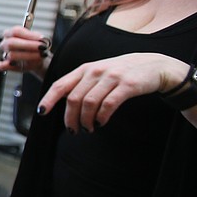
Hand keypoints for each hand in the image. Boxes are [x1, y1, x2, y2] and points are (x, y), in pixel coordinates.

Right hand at [0, 26, 49, 75]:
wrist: (37, 58)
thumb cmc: (35, 47)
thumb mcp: (38, 40)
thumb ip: (37, 39)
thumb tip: (41, 40)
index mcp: (11, 33)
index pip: (16, 31)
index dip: (29, 35)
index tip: (41, 38)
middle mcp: (6, 43)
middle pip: (11, 43)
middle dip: (28, 45)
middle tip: (42, 47)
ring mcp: (5, 54)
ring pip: (11, 55)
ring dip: (27, 56)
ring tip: (40, 56)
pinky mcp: (5, 65)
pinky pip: (2, 66)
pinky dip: (5, 65)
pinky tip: (12, 64)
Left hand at [38, 52, 189, 132]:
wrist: (154, 66)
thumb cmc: (122, 73)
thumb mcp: (99, 73)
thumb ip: (82, 84)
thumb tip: (65, 104)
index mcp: (84, 69)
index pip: (60, 84)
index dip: (49, 99)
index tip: (42, 112)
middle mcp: (95, 71)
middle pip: (73, 99)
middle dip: (70, 118)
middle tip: (74, 130)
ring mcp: (112, 77)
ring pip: (89, 103)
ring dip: (86, 120)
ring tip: (89, 129)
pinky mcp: (127, 85)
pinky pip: (108, 104)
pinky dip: (102, 116)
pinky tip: (102, 122)